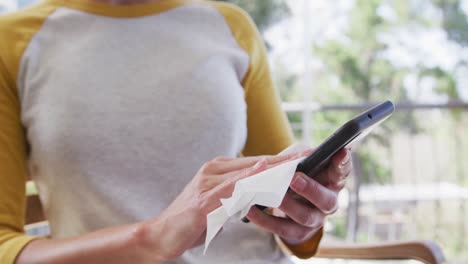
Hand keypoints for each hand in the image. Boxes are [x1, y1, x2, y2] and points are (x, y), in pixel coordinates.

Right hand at [138, 154, 296, 261]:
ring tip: (297, 166)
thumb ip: (239, 192)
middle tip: (309, 155)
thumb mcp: (220, 201)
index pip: (256, 162)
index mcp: (218, 169)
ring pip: (248, 174)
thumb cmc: (192, 219)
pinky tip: (265, 177)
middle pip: (255, 163)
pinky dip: (251, 182)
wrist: (162, 234)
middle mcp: (213, 171)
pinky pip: (233, 190)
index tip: (304, 154)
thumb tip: (264, 189)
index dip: (281, 158)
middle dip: (284, 160)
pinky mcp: (204, 201)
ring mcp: (208, 184)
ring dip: (274, 169)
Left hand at [245, 148, 352, 244]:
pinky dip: (265, 220)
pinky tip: (251, 210)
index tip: (341, 152)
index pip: (341, 172)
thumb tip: (305, 153)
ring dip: (288, 205)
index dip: (342, 163)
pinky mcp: (298, 233)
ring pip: (305, 216)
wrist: (292, 204)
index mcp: (332, 182)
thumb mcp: (303, 164)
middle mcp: (328, 202)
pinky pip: (282, 229)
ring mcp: (315, 220)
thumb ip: (304, 158)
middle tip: (294, 178)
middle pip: (326, 200)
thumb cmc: (299, 176)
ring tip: (272, 195)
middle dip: (310, 189)